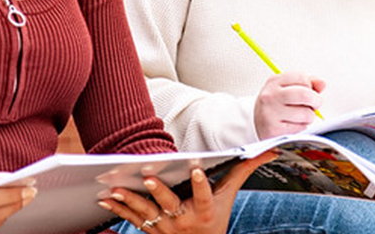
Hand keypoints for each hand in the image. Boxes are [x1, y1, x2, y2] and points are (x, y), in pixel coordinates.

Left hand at [99, 151, 275, 233]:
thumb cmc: (215, 219)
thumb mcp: (229, 197)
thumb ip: (244, 170)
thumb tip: (270, 149)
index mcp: (206, 211)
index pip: (205, 196)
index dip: (200, 183)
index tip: (196, 168)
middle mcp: (184, 221)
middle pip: (170, 205)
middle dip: (159, 192)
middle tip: (148, 178)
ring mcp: (165, 228)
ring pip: (146, 213)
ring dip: (130, 200)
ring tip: (115, 188)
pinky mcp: (150, 231)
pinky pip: (132, 219)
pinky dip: (117, 208)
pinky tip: (104, 197)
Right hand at [253, 71, 325, 139]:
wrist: (258, 124)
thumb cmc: (276, 104)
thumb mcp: (288, 88)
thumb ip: (308, 83)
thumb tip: (322, 84)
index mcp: (274, 81)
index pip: (301, 78)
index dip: (310, 85)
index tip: (308, 90)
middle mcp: (270, 96)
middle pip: (305, 94)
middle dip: (316, 101)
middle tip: (314, 104)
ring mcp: (270, 113)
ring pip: (306, 114)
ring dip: (309, 117)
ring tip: (300, 116)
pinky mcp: (274, 130)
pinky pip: (301, 127)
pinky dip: (302, 127)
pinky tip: (292, 124)